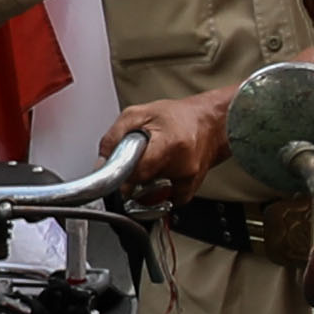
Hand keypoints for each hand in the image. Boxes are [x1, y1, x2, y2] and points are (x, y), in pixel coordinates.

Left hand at [115, 85, 238, 192]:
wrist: (211, 121)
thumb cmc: (178, 116)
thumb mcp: (139, 114)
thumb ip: (115, 136)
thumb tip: (102, 162)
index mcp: (170, 144)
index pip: (138, 173)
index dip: (124, 175)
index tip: (119, 175)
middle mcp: (183, 165)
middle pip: (143, 184)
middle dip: (134, 176)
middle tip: (137, 159)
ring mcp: (189, 180)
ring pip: (154, 193)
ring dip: (147, 182)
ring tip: (153, 162)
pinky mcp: (191, 189)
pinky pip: (166, 199)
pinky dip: (161, 190)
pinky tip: (162, 173)